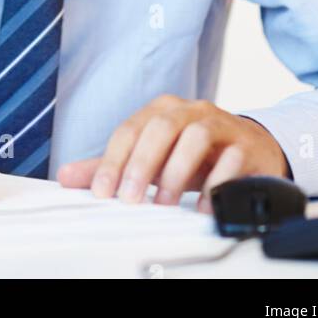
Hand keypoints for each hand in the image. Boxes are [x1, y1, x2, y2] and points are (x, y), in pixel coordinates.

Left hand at [57, 95, 290, 212]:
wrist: (251, 150)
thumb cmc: (195, 155)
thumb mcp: (153, 157)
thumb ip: (113, 165)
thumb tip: (66, 176)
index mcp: (162, 110)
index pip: (130, 129)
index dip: (113, 160)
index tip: (102, 192)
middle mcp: (191, 111)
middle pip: (161, 127)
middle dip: (142, 164)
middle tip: (131, 199)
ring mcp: (221, 125)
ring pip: (196, 136)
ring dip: (177, 172)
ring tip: (165, 203)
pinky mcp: (246, 145)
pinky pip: (232, 158)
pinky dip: (216, 183)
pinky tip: (203, 206)